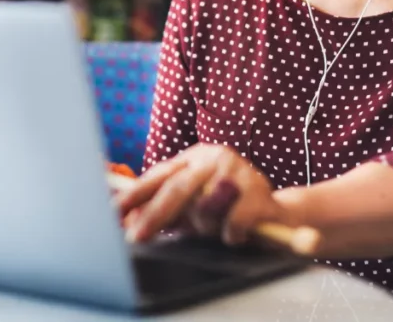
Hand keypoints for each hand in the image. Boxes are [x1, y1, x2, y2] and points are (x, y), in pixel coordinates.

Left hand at [114, 144, 293, 246]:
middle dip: (154, 215)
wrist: (278, 215)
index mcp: (194, 157)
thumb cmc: (228, 210)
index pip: (158, 176)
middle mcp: (214, 157)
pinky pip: (233, 221)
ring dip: (206, 225)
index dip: (135, 195)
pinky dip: (231, 234)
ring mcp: (238, 171)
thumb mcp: (193, 207)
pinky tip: (236, 234)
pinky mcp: (259, 191)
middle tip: (136, 236)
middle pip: (177, 187)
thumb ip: (166, 210)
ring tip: (215, 229)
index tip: (114, 213)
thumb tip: (129, 220)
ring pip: (205, 206)